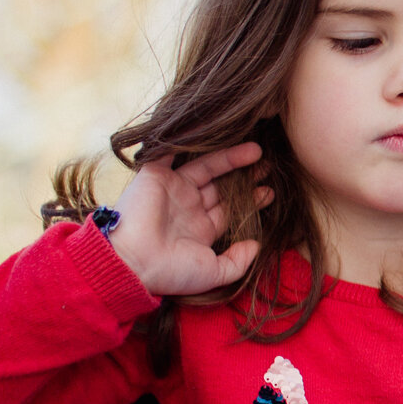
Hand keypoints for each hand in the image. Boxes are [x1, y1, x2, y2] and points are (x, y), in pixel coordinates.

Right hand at [105, 143, 265, 296]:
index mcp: (200, 229)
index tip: (270, 192)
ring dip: (229, 157)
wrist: (133, 262)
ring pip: (205, 166)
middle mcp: (187, 207)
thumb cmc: (172, 272)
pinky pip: (170, 153)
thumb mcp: (213, 273)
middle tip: (268, 166)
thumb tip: (257, 246)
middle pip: (221, 186)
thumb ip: (238, 261)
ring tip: (256, 151)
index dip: (250, 200)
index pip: (230, 209)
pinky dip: (184, 141)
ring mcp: (172, 190)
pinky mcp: (154, 175)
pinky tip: (210, 130)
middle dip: (244, 175)